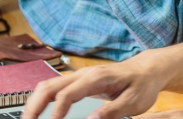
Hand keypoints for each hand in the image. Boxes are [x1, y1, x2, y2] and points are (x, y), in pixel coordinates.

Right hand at [21, 51, 166, 118]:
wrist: (148, 69)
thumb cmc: (142, 84)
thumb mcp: (133, 101)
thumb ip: (112, 112)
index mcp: (96, 78)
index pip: (67, 94)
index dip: (55, 113)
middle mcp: (84, 74)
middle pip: (49, 87)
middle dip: (34, 107)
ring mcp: (80, 76)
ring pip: (49, 85)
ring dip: (35, 103)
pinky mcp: (80, 81)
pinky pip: (55, 87)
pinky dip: (43, 99)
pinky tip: (40, 113)